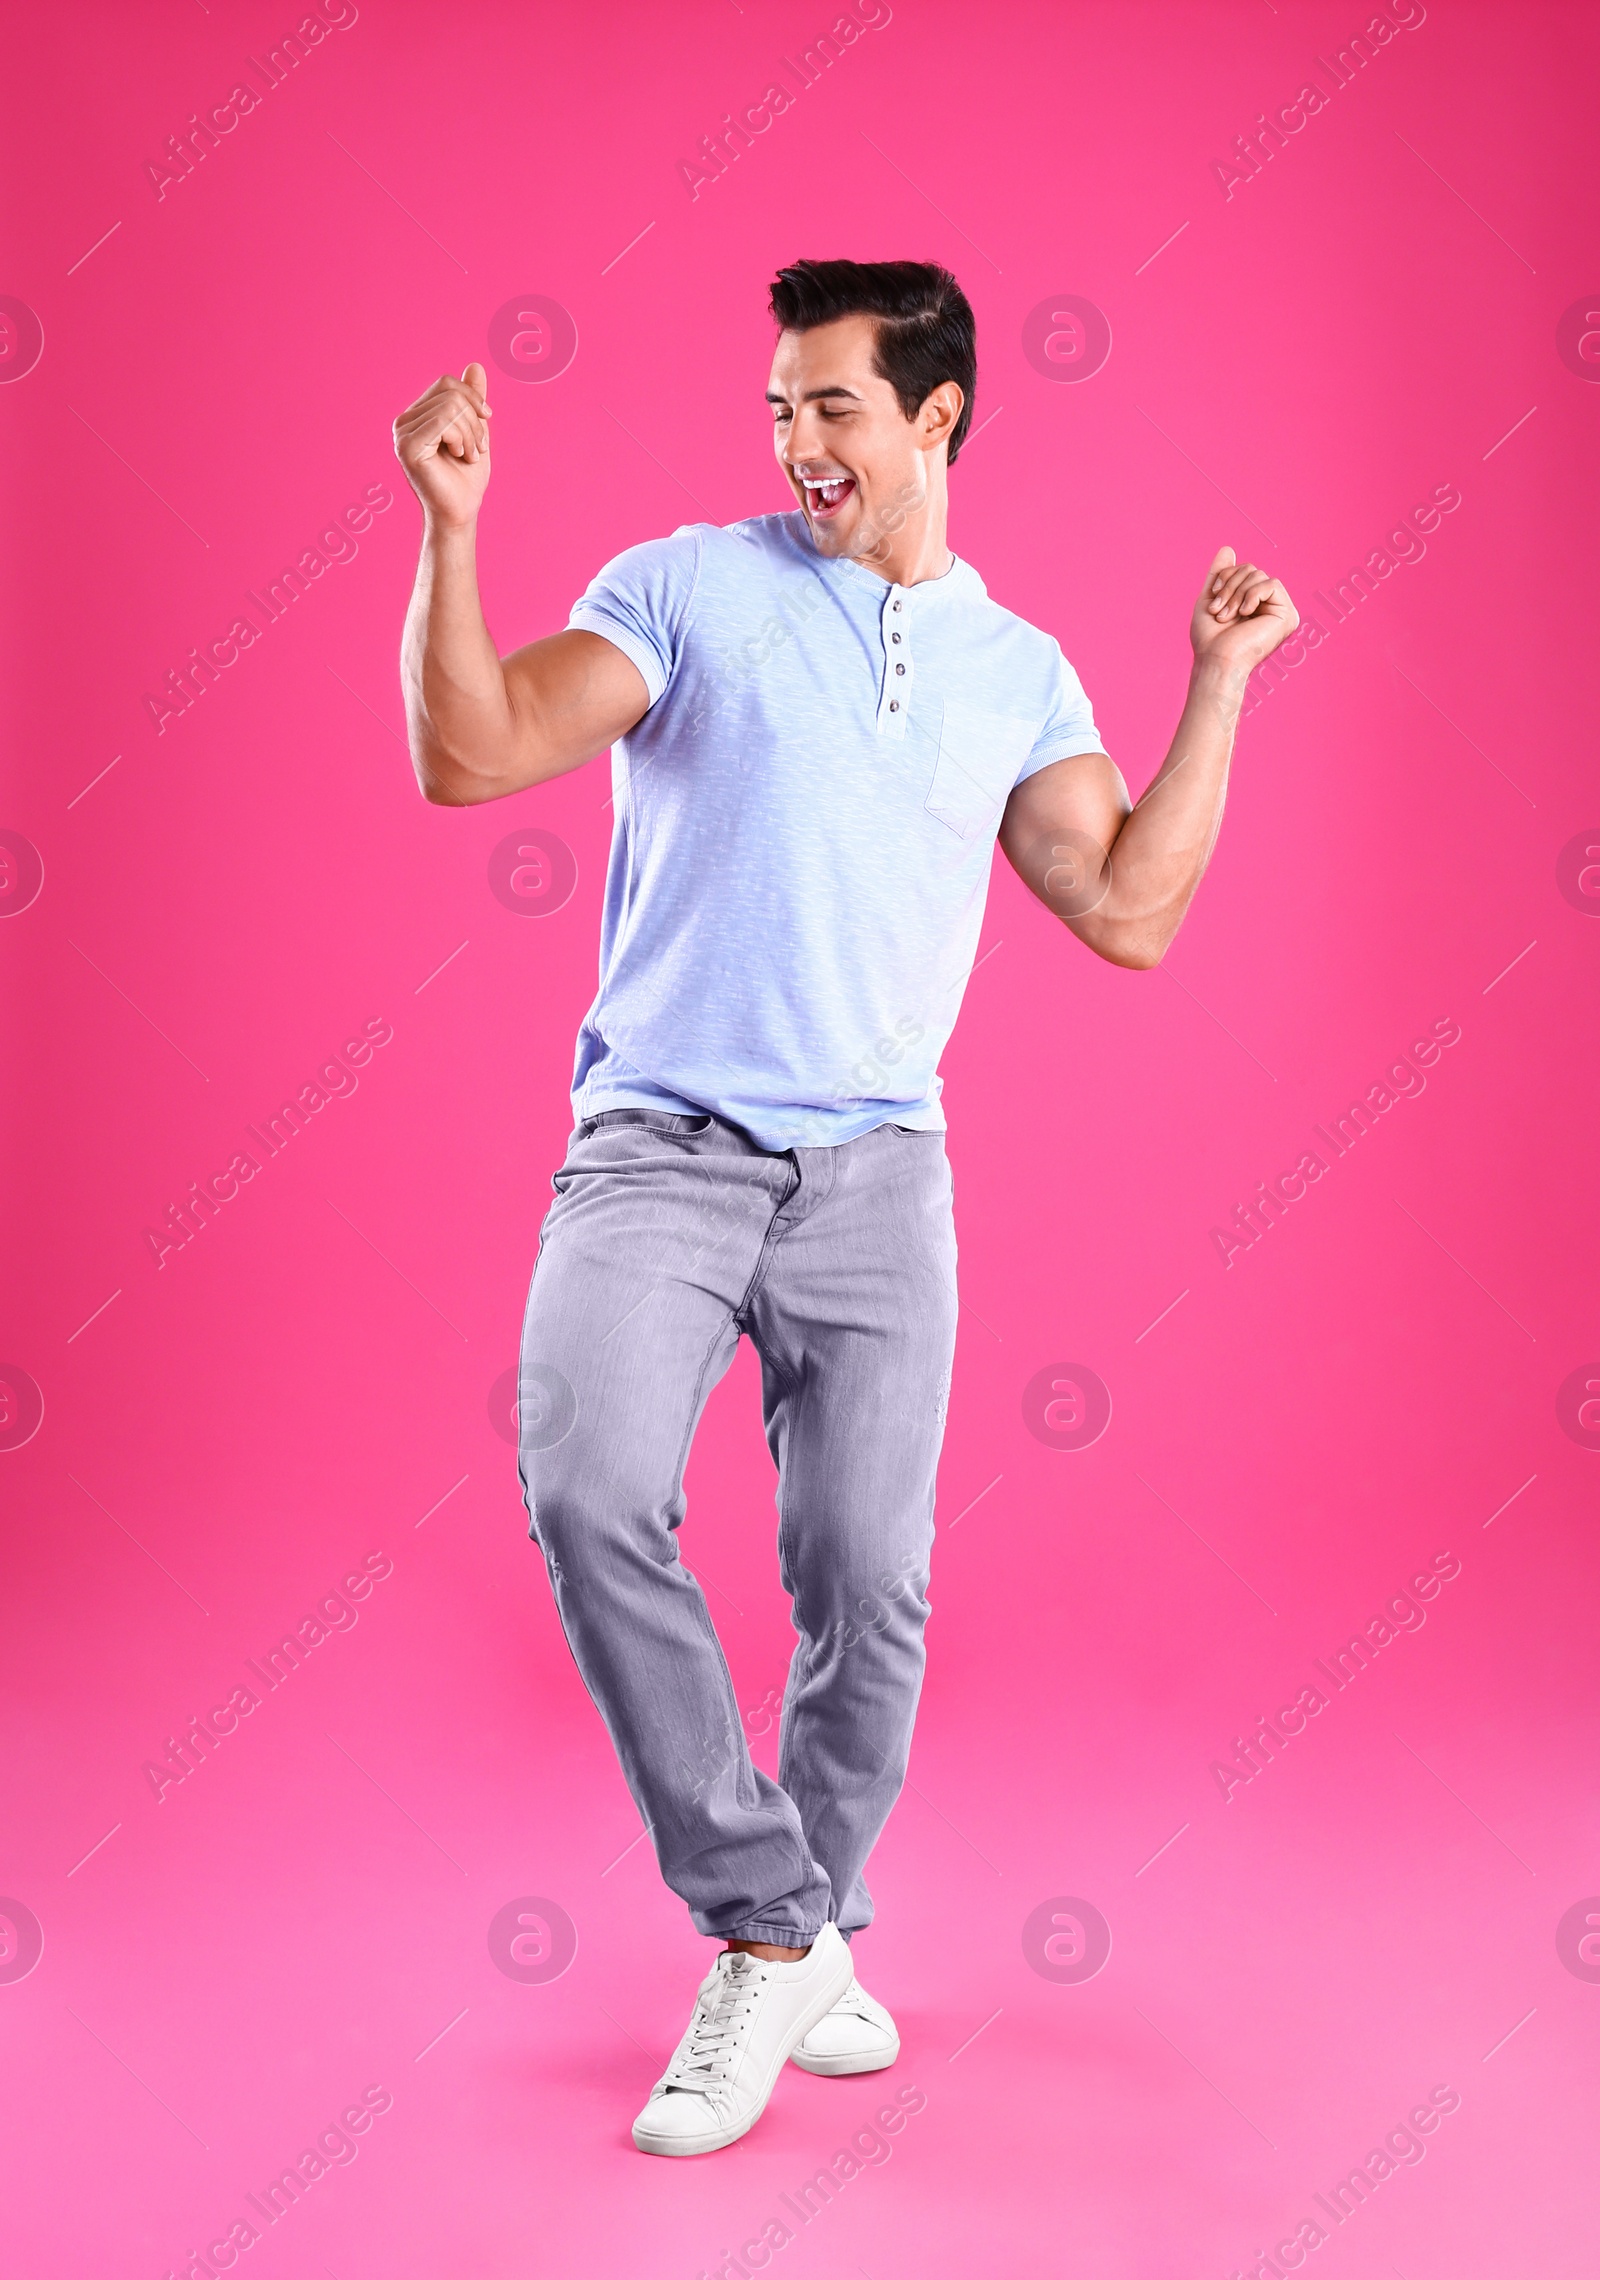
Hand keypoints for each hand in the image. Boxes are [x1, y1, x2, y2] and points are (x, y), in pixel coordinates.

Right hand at [393, 362, 492, 528]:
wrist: (461, 512)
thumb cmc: (466, 478)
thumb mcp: (475, 430)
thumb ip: (472, 400)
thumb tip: (476, 365)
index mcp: (417, 416)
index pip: (446, 383)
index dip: (473, 397)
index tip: (486, 419)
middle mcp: (404, 422)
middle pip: (451, 393)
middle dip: (474, 420)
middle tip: (476, 448)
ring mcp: (402, 433)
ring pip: (451, 406)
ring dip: (471, 433)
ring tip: (468, 455)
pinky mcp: (408, 446)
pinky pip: (443, 421)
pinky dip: (461, 438)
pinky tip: (459, 456)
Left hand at [1189, 545, 1297, 672]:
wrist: (1216, 660)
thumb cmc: (1210, 638)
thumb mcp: (1211, 599)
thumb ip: (1220, 574)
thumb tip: (1227, 548)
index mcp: (1255, 603)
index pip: (1244, 570)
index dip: (1225, 577)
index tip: (1212, 601)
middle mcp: (1270, 606)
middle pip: (1252, 569)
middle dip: (1230, 586)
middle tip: (1218, 611)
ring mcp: (1281, 610)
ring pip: (1259, 575)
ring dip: (1236, 594)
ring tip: (1227, 616)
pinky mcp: (1288, 615)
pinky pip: (1271, 584)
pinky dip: (1252, 595)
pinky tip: (1246, 613)